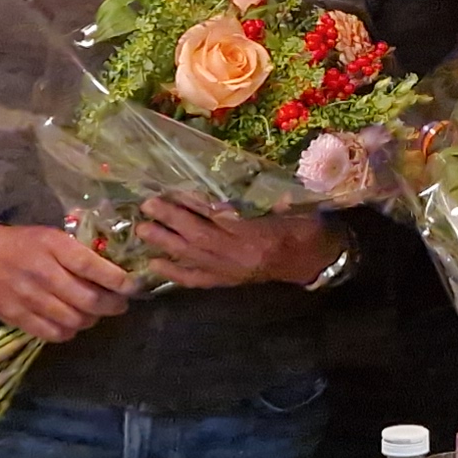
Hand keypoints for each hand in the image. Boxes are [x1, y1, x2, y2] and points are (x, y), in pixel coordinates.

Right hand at [0, 224, 133, 343]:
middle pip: (88, 299)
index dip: (117, 280)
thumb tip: (114, 271)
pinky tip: (71, 324)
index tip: (132, 287)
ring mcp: (28, 297)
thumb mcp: (51, 237)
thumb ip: (78, 252)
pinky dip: (68, 332)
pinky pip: (51, 333)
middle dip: (112, 305)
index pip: (92, 266)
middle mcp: (42, 272)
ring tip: (94, 314)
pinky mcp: (15, 316)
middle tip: (119, 304)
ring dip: (91, 320)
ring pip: (73, 320)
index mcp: (53, 246)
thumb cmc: (22, 243)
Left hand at [138, 196, 339, 289]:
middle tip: (148, 206)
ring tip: (142, 230)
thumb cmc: (305, 228)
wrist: (314, 261)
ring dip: (166, 243)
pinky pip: (198, 280)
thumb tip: (247, 176)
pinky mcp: (228, 281)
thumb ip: (272, 195)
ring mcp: (231, 270)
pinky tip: (155, 266)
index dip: (195, 204)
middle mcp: (240, 254)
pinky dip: (175, 273)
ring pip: (193, 257)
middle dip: (172, 221)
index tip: (174, 192)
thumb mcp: (295, 206)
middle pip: (199, 237)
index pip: (220, 217)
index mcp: (258, 233)